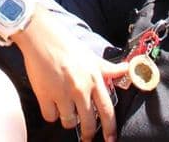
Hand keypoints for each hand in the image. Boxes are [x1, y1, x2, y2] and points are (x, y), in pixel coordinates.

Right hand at [13, 11, 128, 141]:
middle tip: (87, 136)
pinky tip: (51, 103)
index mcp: (94, 80)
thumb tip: (127, 68)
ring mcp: (62, 93)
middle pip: (89, 123)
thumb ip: (108, 68)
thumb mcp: (91, 57)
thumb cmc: (67, 46)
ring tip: (66, 109)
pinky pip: (51, 116)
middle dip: (89, 133)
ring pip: (69, 122)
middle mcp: (80, 89)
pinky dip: (51, 113)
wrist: (42, 37)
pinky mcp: (45, 95)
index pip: (107, 110)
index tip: (110, 140)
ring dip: (68, 119)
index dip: (110, 129)